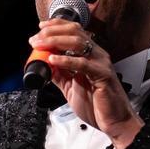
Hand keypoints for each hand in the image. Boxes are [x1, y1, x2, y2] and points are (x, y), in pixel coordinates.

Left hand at [30, 21, 143, 148]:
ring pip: (78, 42)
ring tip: (40, 45)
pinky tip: (53, 59)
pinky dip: (65, 60)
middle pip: (74, 32)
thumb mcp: (71, 86)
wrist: (115, 122)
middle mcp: (97, 55)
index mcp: (91, 55)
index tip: (40, 28)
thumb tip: (44, 64)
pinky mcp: (103, 75)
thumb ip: (59, 74)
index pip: (74, 31)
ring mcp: (101, 63)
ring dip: (55, 41)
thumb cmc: (97, 105)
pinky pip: (82, 63)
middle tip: (35, 39)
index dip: (56, 26)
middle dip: (51, 32)